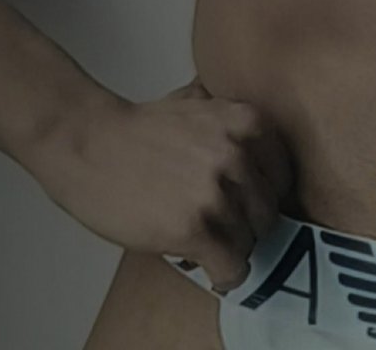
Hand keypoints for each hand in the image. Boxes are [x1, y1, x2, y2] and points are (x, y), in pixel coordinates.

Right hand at [26, 76, 298, 295]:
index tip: (249, 206)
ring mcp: (217, 192)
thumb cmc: (141, 127)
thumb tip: (257, 133)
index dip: (265, 195)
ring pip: (250, 241)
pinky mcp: (193, 228)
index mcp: (248, 122)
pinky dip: (224, 275)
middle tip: (223, 228)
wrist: (91, 144)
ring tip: (207, 243)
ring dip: (229, 248)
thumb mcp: (200, 102)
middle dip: (246, 224)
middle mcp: (239, 154)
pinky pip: (231, 266)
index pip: (283, 175)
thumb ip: (231, 116)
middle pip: (268, 211)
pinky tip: (209, 268)